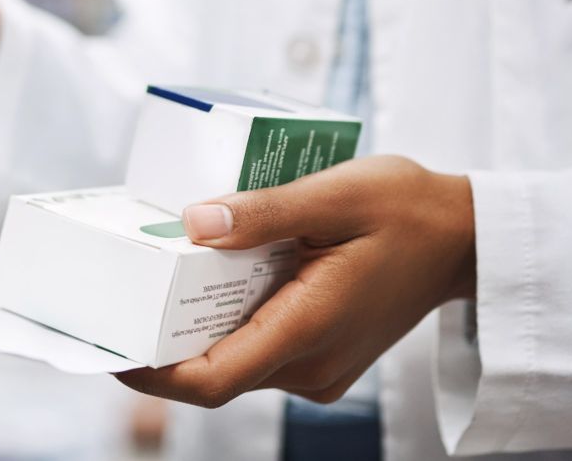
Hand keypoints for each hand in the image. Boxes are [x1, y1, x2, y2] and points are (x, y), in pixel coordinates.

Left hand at [117, 155, 475, 407]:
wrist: (464, 236)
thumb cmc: (406, 208)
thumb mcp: (335, 192)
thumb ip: (264, 210)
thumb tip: (194, 223)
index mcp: (310, 327)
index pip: (214, 379)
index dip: (153, 374)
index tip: (108, 350)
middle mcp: (311, 365)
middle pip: (216, 372)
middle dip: (161, 344)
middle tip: (115, 299)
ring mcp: (318, 369)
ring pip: (236, 362)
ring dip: (195, 329)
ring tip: (156, 279)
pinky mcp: (321, 358)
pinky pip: (259, 350)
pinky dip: (228, 323)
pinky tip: (212, 279)